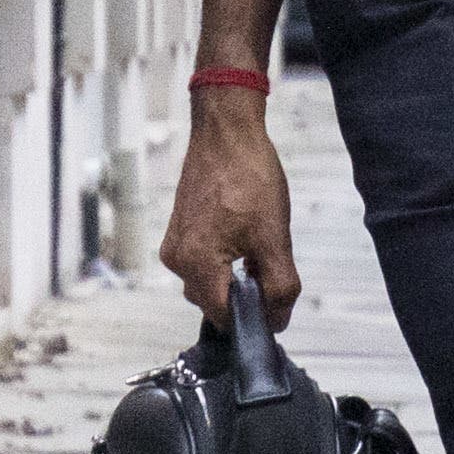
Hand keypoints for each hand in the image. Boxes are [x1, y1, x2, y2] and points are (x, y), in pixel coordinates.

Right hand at [162, 91, 299, 329]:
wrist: (227, 132)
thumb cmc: (249, 178)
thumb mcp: (275, 238)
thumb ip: (279, 286)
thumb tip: (277, 321)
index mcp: (196, 265)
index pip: (224, 318)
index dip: (253, 318)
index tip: (275, 304)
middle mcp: (177, 260)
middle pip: (214, 302)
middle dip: (244, 295)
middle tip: (269, 266)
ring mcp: (175, 244)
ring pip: (209, 281)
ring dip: (234, 276)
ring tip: (258, 247)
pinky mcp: (179, 229)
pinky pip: (202, 260)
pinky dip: (224, 259)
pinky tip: (244, 236)